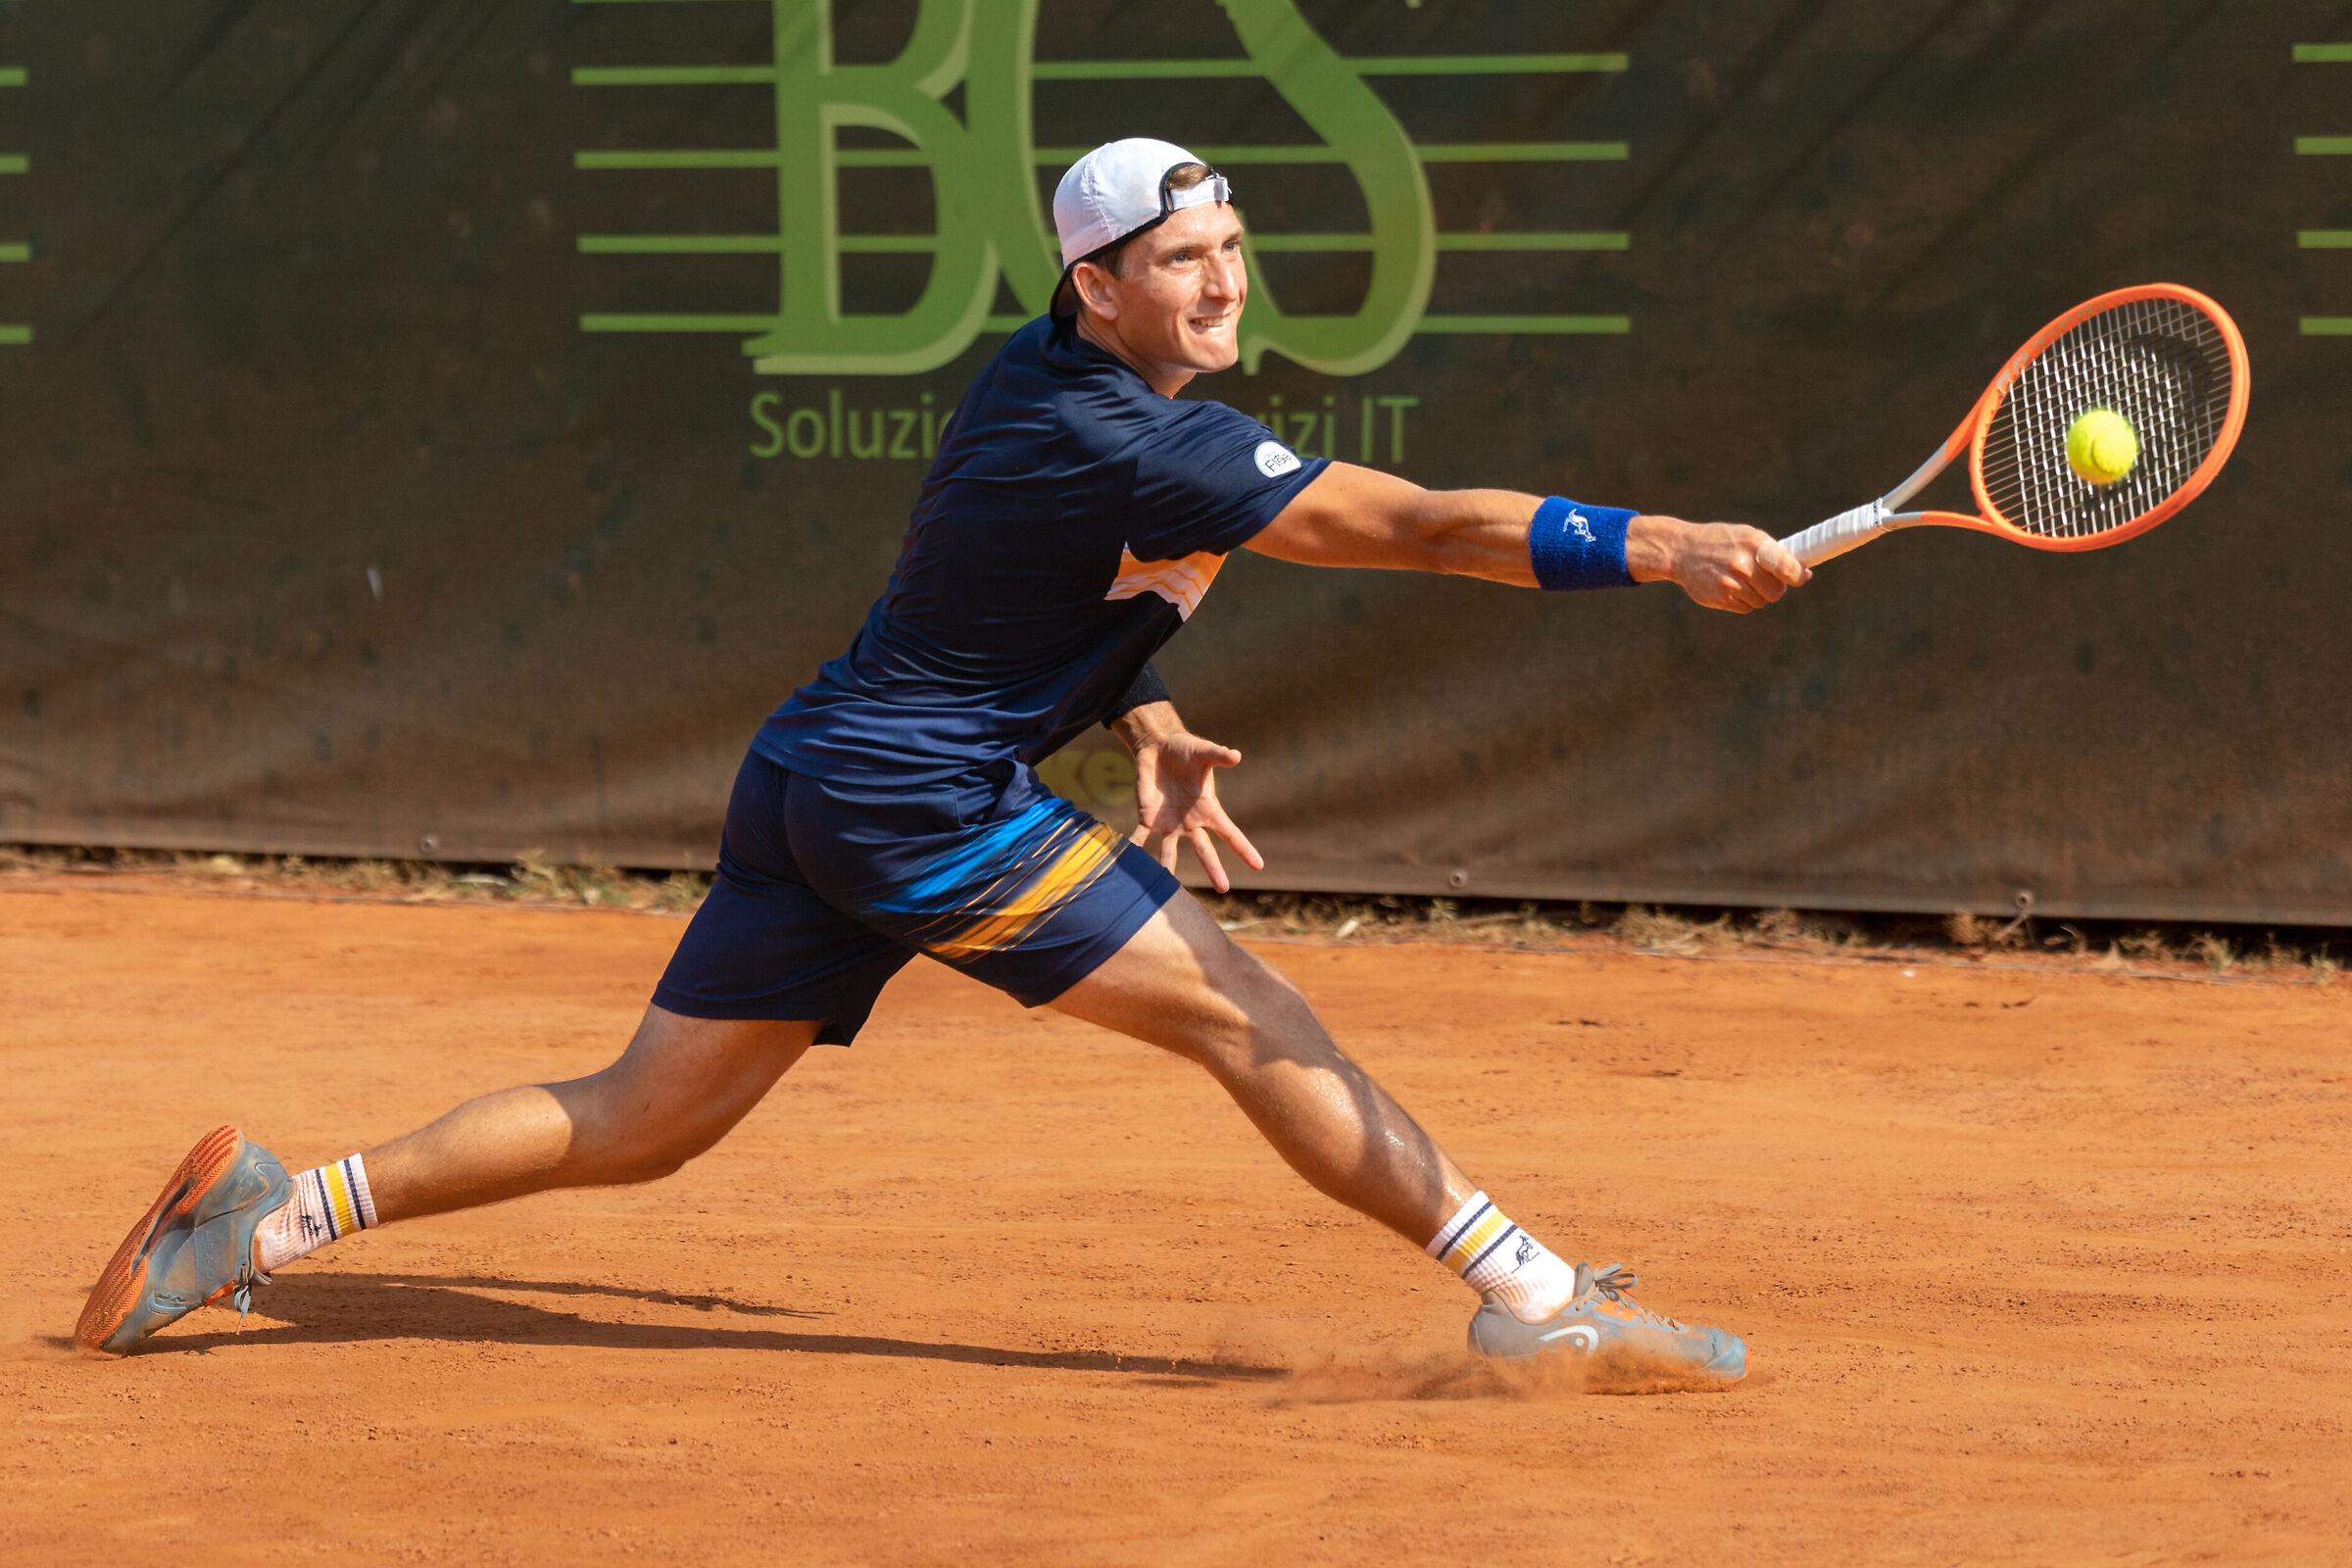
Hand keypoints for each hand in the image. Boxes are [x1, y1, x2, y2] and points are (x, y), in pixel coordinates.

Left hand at [1112, 702, 1263, 892]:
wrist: (1159, 747)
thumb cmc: (1186, 749)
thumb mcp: (1204, 752)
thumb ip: (1219, 755)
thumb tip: (1235, 755)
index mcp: (1208, 809)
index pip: (1230, 833)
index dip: (1244, 849)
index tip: (1259, 865)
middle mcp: (1191, 822)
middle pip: (1205, 850)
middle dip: (1214, 869)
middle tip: (1224, 888)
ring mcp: (1169, 824)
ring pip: (1169, 851)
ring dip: (1167, 868)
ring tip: (1167, 888)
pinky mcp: (1148, 818)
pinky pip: (1141, 837)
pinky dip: (1134, 848)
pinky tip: (1127, 863)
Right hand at [1628, 516, 1810, 612]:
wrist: (1681, 550)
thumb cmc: (1720, 541)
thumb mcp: (1746, 536)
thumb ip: (1774, 552)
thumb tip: (1804, 574)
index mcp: (1754, 544)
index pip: (1787, 568)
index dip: (1797, 576)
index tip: (1800, 578)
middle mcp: (1743, 564)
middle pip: (1776, 592)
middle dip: (1773, 588)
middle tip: (1762, 579)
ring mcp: (1731, 582)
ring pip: (1761, 601)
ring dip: (1755, 595)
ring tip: (1740, 581)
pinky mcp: (1720, 597)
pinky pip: (1745, 608)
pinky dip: (1742, 601)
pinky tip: (1728, 587)